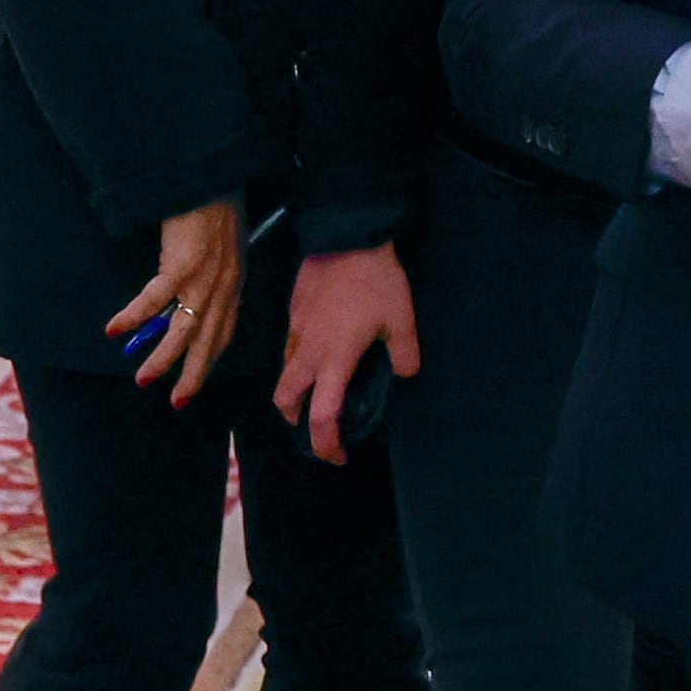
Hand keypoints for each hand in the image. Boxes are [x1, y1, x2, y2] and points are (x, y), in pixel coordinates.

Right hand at [109, 193, 245, 401]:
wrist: (215, 180)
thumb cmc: (218, 209)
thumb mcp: (226, 249)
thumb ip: (216, 275)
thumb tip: (192, 297)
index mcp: (234, 285)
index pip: (224, 332)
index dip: (210, 359)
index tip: (196, 380)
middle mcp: (223, 289)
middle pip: (207, 342)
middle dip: (192, 375)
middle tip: (177, 401)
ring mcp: (203, 280)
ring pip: (182, 332)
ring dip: (161, 358)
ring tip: (142, 378)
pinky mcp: (180, 265)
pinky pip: (153, 299)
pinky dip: (133, 316)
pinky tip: (114, 329)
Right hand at [273, 241, 421, 462]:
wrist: (347, 235)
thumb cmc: (375, 280)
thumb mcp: (401, 319)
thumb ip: (404, 354)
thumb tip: (405, 374)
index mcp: (334, 359)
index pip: (320, 416)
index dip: (325, 444)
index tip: (337, 455)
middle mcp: (308, 350)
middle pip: (285, 400)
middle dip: (297, 420)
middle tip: (319, 424)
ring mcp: (296, 330)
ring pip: (285, 372)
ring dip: (298, 389)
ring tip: (325, 385)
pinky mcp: (293, 311)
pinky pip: (290, 346)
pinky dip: (301, 360)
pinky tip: (325, 347)